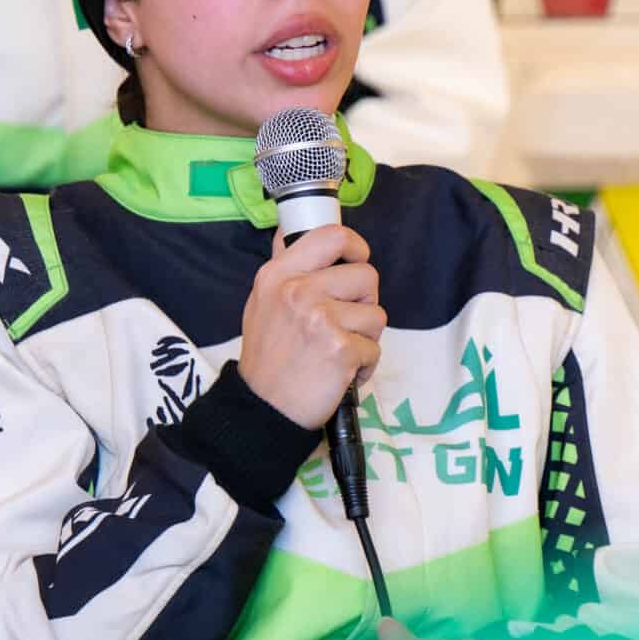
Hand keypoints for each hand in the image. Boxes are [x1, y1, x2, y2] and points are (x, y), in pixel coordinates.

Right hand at [238, 225, 383, 429]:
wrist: (262, 409)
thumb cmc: (267, 357)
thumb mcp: (262, 301)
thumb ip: (285, 267)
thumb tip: (291, 230)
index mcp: (279, 275)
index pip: (332, 236)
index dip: (355, 246)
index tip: (357, 260)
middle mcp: (298, 291)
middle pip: (367, 275)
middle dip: (364, 302)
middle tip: (343, 323)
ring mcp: (320, 319)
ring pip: (376, 314)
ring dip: (364, 337)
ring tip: (338, 351)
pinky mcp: (340, 349)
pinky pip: (375, 348)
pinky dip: (363, 365)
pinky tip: (340, 373)